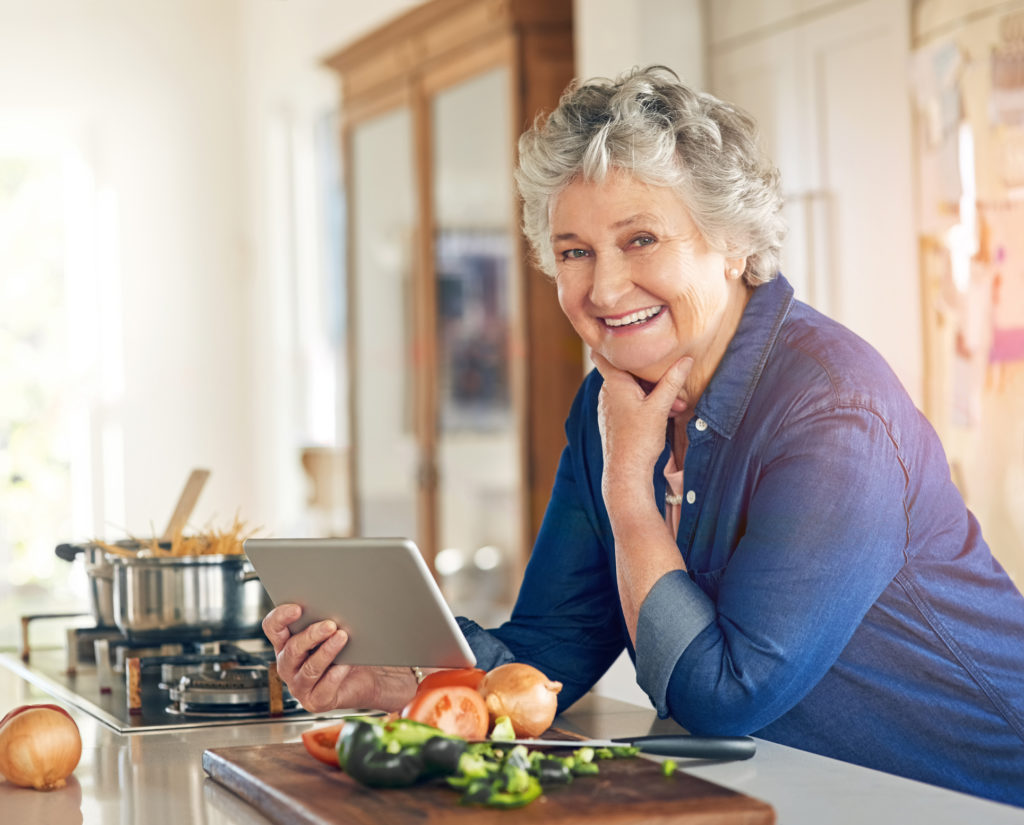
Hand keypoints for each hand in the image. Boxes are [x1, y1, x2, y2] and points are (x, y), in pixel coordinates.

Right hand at [262, 604, 415, 713]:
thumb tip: (334, 603)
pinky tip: (346, 664)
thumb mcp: (335, 630)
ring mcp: (299, 686)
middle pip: (292, 649)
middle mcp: (288, 665)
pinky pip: (323, 688)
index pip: (272, 627)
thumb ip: (326, 619)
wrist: (367, 677)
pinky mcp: (315, 701)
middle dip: (311, 635)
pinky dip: (336, 674)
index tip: (298, 608)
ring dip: (326, 652)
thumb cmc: (349, 648)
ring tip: (343, 638)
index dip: (281, 617)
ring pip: (308, 669)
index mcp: (286, 643)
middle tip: (331, 624)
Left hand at [590, 353, 692, 493]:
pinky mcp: (616, 420)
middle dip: (655, 377)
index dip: (611, 342)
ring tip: (678, 406)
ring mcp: (611, 407)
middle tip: (677, 388)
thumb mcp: (660, 407)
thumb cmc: (638, 440)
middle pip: (630, 373)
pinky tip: (668, 414)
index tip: (618, 330)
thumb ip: (672, 381)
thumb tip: (686, 359)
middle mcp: (608, 393)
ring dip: (656, 394)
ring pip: (635, 390)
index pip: (605, 354)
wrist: (625, 473)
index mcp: (614, 384)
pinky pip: (633, 403)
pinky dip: (649, 404)